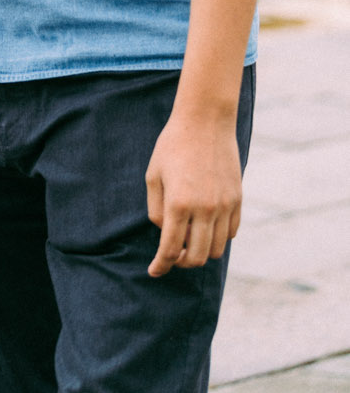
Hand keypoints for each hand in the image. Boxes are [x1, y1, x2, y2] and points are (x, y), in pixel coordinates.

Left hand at [145, 106, 242, 275]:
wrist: (205, 121)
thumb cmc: (173, 145)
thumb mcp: (154, 175)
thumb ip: (157, 210)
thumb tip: (166, 235)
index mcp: (179, 203)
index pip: (171, 249)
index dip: (161, 265)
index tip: (154, 272)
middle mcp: (205, 209)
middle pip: (197, 257)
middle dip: (182, 263)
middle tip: (172, 256)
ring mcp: (225, 206)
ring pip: (217, 249)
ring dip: (202, 252)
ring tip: (189, 240)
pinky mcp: (238, 200)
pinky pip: (230, 233)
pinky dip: (218, 238)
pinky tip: (206, 227)